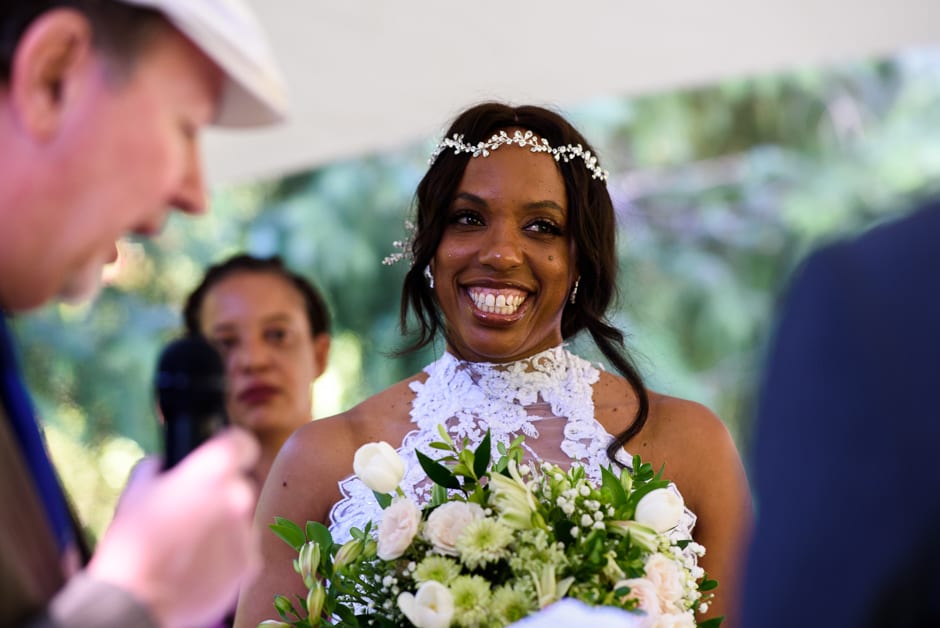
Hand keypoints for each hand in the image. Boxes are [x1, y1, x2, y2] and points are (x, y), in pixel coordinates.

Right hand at [88, 427, 260, 626]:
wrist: (135, 601)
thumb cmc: (132, 542)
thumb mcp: (136, 490)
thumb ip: (160, 468)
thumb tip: (166, 466)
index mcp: (213, 470)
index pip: (241, 443)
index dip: (232, 448)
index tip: (224, 456)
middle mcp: (238, 496)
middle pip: (236, 487)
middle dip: (217, 497)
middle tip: (188, 514)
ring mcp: (246, 531)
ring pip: (237, 520)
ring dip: (220, 527)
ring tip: (186, 547)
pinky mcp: (249, 564)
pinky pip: (240, 550)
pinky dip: (224, 556)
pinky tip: (196, 565)